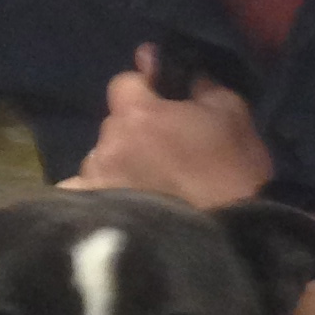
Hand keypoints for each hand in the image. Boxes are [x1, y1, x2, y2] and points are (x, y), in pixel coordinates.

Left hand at [73, 49, 273, 209]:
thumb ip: (203, 85)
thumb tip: (183, 72)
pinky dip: (93, 197)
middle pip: (113, 126)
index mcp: (139, 113)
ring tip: (147, 191)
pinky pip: (80, 195)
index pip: (124, 83)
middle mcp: (108, 142)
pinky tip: (114, 207)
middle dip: (135, 133)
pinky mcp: (91, 214)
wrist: (225, 242)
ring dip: (119, 167)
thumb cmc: (232, 176)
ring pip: (100, 161)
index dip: (144, 91)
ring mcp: (96, 181)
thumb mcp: (234, 116)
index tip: (163, 105)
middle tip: (165, 156)